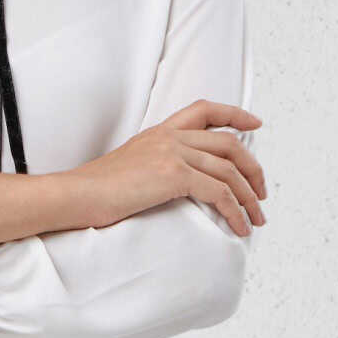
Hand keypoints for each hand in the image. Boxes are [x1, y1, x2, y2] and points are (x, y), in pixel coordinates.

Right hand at [73, 99, 267, 235]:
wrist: (76, 195)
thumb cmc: (94, 191)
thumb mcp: (129, 166)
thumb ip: (155, 164)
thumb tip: (178, 184)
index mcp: (158, 132)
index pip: (204, 110)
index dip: (234, 114)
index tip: (254, 125)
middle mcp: (169, 137)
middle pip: (229, 143)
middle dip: (253, 169)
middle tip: (261, 193)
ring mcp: (172, 153)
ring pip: (229, 170)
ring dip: (249, 197)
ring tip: (256, 218)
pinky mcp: (173, 175)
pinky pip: (219, 193)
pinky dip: (236, 211)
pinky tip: (240, 227)